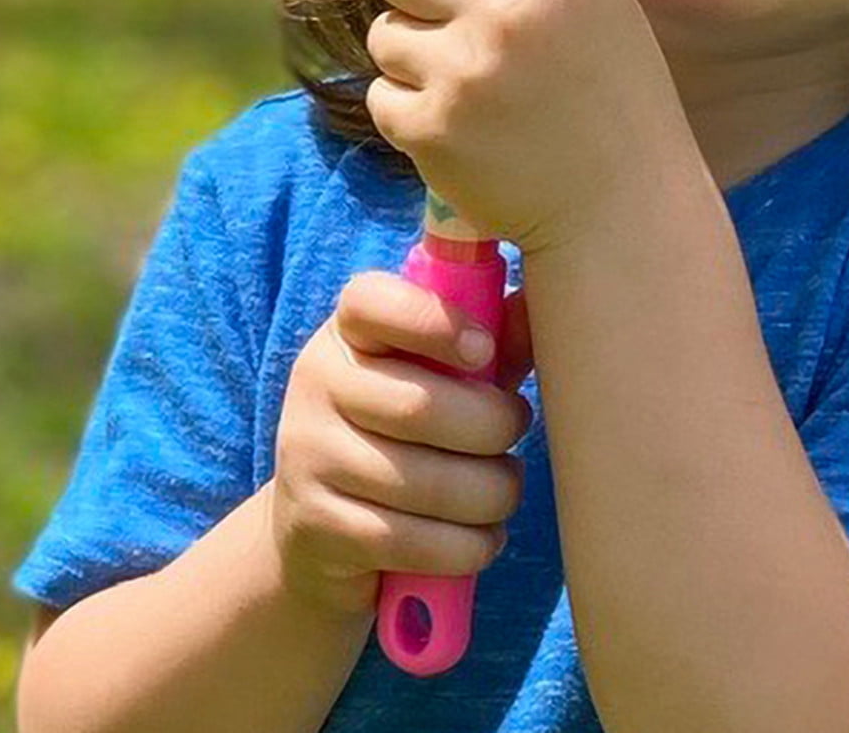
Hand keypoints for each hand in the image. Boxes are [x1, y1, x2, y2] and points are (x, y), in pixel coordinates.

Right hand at [268, 271, 534, 622]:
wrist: (318, 533)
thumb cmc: (402, 435)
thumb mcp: (438, 378)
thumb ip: (488, 345)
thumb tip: (538, 304)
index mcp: (346, 333)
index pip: (372, 302)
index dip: (434, 321)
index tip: (485, 348)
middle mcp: (317, 386)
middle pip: (420, 406)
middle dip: (493, 428)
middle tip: (516, 433)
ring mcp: (310, 458)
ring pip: (425, 484)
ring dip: (491, 494)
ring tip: (504, 489)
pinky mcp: (318, 529)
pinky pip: (412, 542)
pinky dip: (468, 546)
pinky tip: (483, 537)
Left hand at [363, 0, 691, 254]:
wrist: (621, 208)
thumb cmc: (608, 90)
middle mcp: (506, 9)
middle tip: (448, 14)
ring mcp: (463, 73)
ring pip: (383, 31)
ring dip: (413, 52)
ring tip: (471, 81)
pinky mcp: (431, 131)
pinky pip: (381, 92)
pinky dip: (410, 108)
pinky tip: (462, 123)